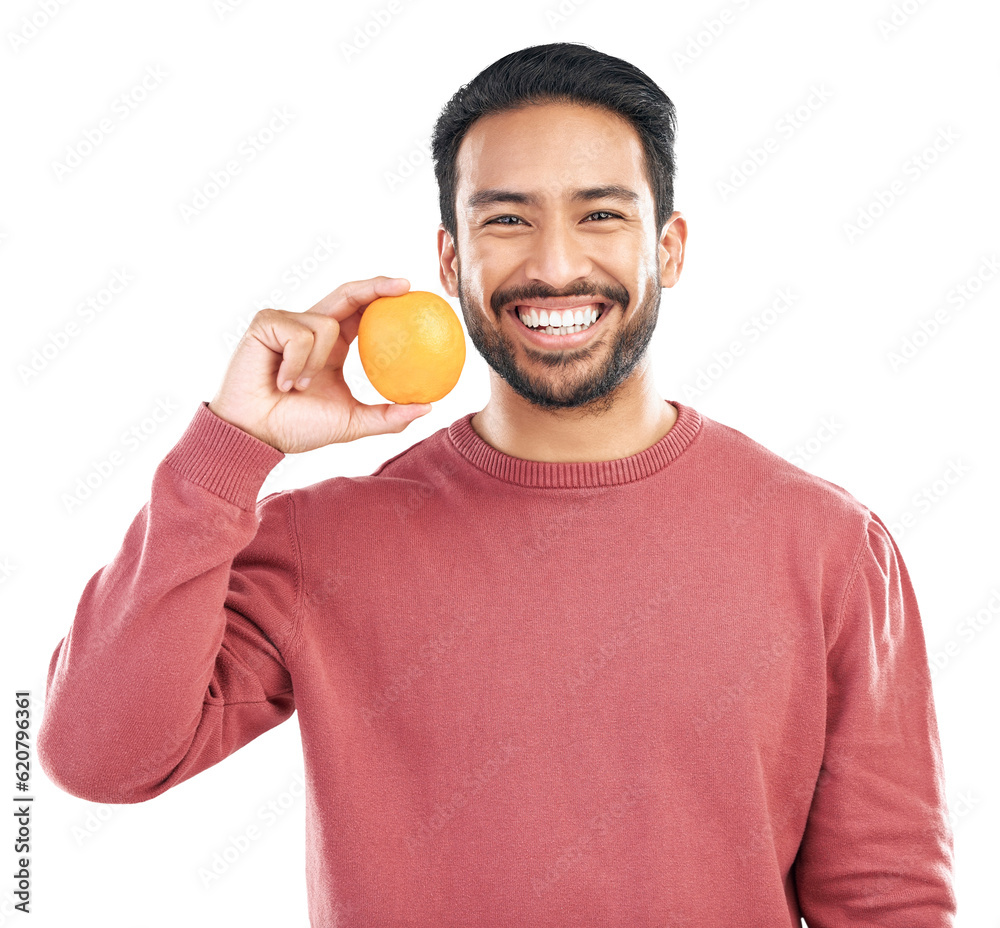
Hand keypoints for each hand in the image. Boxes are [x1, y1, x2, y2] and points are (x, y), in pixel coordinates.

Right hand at [208, 276, 431, 452]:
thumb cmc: (296, 428)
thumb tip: (428, 407)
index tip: (412, 293)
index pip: (361, 313)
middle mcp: (310, 329)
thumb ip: (387, 416)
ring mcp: (287, 323)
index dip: (383, 298)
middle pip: (347, 295)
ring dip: (316, 363)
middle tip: (404, 287)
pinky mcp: (266, 323)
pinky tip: (283, 382)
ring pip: (324, 324)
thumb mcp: (351, 422)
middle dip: (375, 285)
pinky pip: (300, 334)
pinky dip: (296, 364)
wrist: (256, 435)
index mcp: (331, 347)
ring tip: (299, 388)